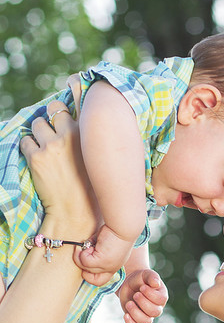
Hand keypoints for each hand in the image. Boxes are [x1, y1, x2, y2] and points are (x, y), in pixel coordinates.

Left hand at [20, 100, 98, 236]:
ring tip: (45, 148)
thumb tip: (81, 127)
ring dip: (39, 133)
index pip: (74, 108)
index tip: (66, 122)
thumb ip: (90, 143)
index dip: (67, 114)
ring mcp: (52, 145)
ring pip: (37, 123)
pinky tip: (38, 159)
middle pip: (54, 108)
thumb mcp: (98, 163)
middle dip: (51, 118)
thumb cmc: (92, 192)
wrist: (77, 214)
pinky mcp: (36, 157)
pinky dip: (29, 147)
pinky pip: (25, 141)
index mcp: (89, 136)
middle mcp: (71, 136)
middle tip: (53, 133)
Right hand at [77, 224, 135, 285]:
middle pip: (95, 281)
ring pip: (86, 269)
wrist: (123, 226)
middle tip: (84, 257)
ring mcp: (108, 266)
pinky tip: (89, 243)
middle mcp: (113, 268)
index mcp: (115, 264)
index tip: (88, 260)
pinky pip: (84, 261)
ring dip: (81, 256)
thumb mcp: (103, 243)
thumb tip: (81, 251)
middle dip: (85, 273)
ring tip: (86, 245)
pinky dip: (82, 252)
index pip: (103, 280)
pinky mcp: (102, 261)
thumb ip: (94, 249)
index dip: (91, 274)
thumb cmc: (114, 230)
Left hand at [116, 268, 167, 322]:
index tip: (142, 287)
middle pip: (155, 312)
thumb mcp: (146, 274)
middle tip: (135, 294)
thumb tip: (156, 283)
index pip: (161, 300)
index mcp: (161, 296)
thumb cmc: (140, 278)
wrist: (130, 283)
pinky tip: (126, 314)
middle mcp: (156, 307)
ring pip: (146, 322)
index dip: (151, 295)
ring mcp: (147, 315)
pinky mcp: (136, 319)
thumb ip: (152, 277)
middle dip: (143, 303)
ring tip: (129, 303)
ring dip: (136, 313)